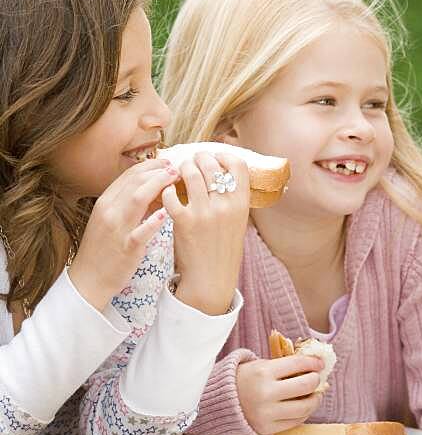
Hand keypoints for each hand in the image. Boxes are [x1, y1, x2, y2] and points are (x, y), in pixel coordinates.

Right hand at [70, 159, 177, 310]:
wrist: (88, 279)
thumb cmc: (103, 249)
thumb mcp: (112, 221)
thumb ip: (130, 205)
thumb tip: (155, 191)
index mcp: (105, 202)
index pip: (128, 175)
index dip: (150, 166)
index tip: (167, 163)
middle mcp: (109, 211)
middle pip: (134, 182)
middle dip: (158, 171)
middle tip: (177, 168)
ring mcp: (116, 229)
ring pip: (136, 198)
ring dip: (158, 185)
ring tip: (175, 180)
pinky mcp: (126, 248)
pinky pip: (140, 231)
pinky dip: (154, 220)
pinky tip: (167, 213)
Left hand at [164, 151, 249, 315]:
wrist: (211, 278)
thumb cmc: (222, 250)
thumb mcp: (236, 222)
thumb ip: (231, 199)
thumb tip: (220, 172)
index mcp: (241, 203)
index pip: (238, 165)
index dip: (224, 156)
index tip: (214, 157)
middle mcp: (225, 205)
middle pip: (210, 164)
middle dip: (197, 159)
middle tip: (190, 162)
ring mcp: (204, 213)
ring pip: (190, 173)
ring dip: (181, 169)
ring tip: (176, 173)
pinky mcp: (184, 222)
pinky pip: (171, 194)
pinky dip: (167, 191)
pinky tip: (168, 194)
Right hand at [237, 355, 324, 434]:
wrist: (220, 403)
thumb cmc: (244, 380)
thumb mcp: (260, 365)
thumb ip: (284, 365)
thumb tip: (314, 366)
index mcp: (263, 372)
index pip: (298, 364)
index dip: (314, 363)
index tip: (319, 363)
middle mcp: (265, 393)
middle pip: (306, 386)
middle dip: (316, 380)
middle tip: (317, 378)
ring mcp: (267, 413)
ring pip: (305, 407)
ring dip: (315, 399)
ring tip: (315, 394)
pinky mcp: (267, 428)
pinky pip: (296, 421)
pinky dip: (304, 413)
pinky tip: (303, 406)